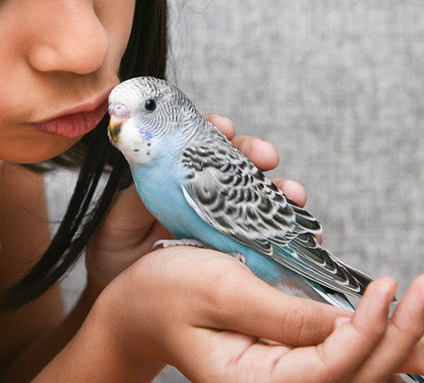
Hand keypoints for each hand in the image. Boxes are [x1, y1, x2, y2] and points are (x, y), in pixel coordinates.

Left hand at [85, 113, 298, 290]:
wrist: (121, 295)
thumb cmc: (115, 250)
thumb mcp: (119, 220)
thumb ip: (137, 197)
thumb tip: (156, 170)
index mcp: (176, 174)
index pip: (201, 142)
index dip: (218, 130)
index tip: (226, 128)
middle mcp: (204, 190)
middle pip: (237, 162)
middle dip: (255, 154)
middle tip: (267, 157)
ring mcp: (222, 216)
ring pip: (259, 194)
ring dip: (281, 189)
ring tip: (294, 194)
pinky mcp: (234, 245)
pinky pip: (267, 234)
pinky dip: (291, 229)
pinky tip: (308, 230)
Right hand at [92, 246, 423, 382]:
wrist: (136, 305)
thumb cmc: (164, 292)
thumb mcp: (217, 289)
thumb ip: (281, 313)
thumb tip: (346, 324)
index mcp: (251, 379)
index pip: (329, 370)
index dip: (366, 331)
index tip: (389, 288)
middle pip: (357, 376)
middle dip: (406, 338)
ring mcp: (284, 373)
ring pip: (362, 374)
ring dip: (414, 359)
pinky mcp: (291, 353)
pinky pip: (347, 359)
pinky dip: (387, 353)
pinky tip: (423, 356)